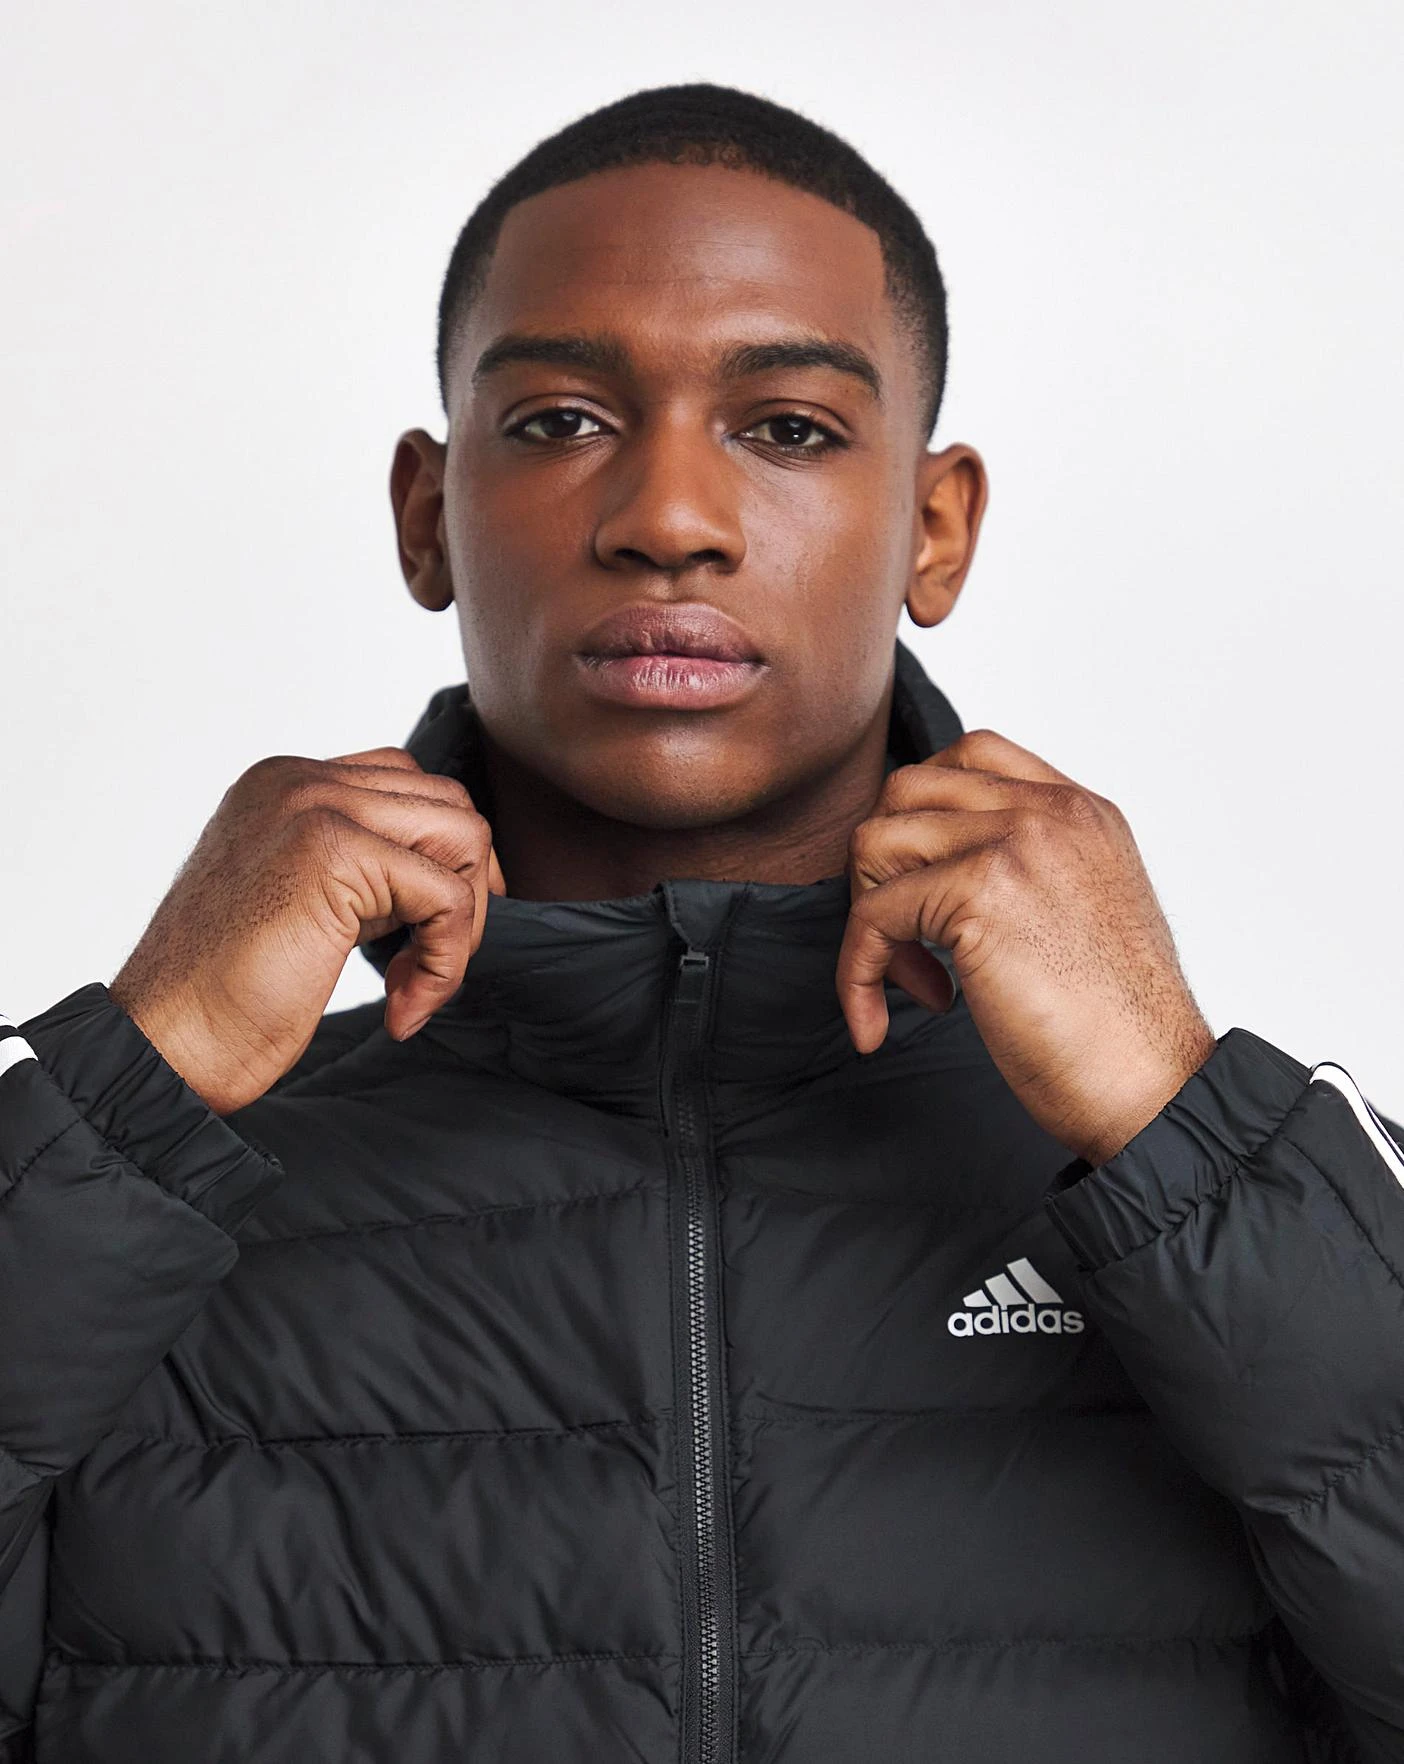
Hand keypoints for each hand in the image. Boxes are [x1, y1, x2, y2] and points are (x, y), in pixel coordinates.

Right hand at [109, 748, 504, 1114]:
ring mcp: (315, 807)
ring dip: (460, 929)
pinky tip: (400, 1008)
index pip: (410, 786)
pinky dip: (444, 963)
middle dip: (464, 893)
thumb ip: (364, 873)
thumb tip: (451, 876)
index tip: (428, 936)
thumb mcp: (305, 906)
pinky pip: (448, 897)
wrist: (165, 1043)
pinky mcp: (336, 853)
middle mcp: (299, 779)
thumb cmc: (226, 998)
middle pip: (448, 804)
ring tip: (413, 989)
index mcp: (286, 784)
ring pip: (463, 839)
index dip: (442, 863)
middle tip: (429, 969)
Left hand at [837, 729, 1217, 1164]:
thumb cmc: (1118, 1029)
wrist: (1152, 1086)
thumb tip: (939, 875)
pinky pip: (872, 913)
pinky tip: (877, 1022)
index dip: (922, 820)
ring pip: (877, 841)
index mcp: (1081, 812)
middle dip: (883, 867)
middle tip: (907, 942)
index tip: (925, 891)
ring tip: (913, 981)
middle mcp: (1051, 812)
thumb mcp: (1084, 915)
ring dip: (869, 917)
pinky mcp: (980, 894)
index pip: (971, 755)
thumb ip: (1029, 872)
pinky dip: (856, 973)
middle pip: (907, 789)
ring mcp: (1016, 844)